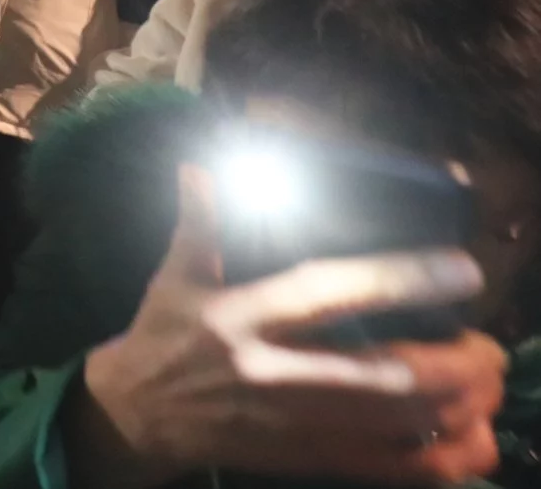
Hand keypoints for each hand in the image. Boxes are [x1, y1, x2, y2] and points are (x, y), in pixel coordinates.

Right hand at [72, 166, 503, 487]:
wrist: (135, 415)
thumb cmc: (163, 335)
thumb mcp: (174, 273)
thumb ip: (199, 220)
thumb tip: (202, 164)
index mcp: (239, 316)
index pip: (327, 294)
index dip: (398, 280)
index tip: (460, 269)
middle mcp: (270, 373)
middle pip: (382, 375)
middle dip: (453, 363)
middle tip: (487, 343)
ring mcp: (292, 424)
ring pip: (397, 426)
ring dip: (458, 409)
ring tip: (486, 383)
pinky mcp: (307, 459)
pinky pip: (389, 470)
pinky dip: (441, 460)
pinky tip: (473, 438)